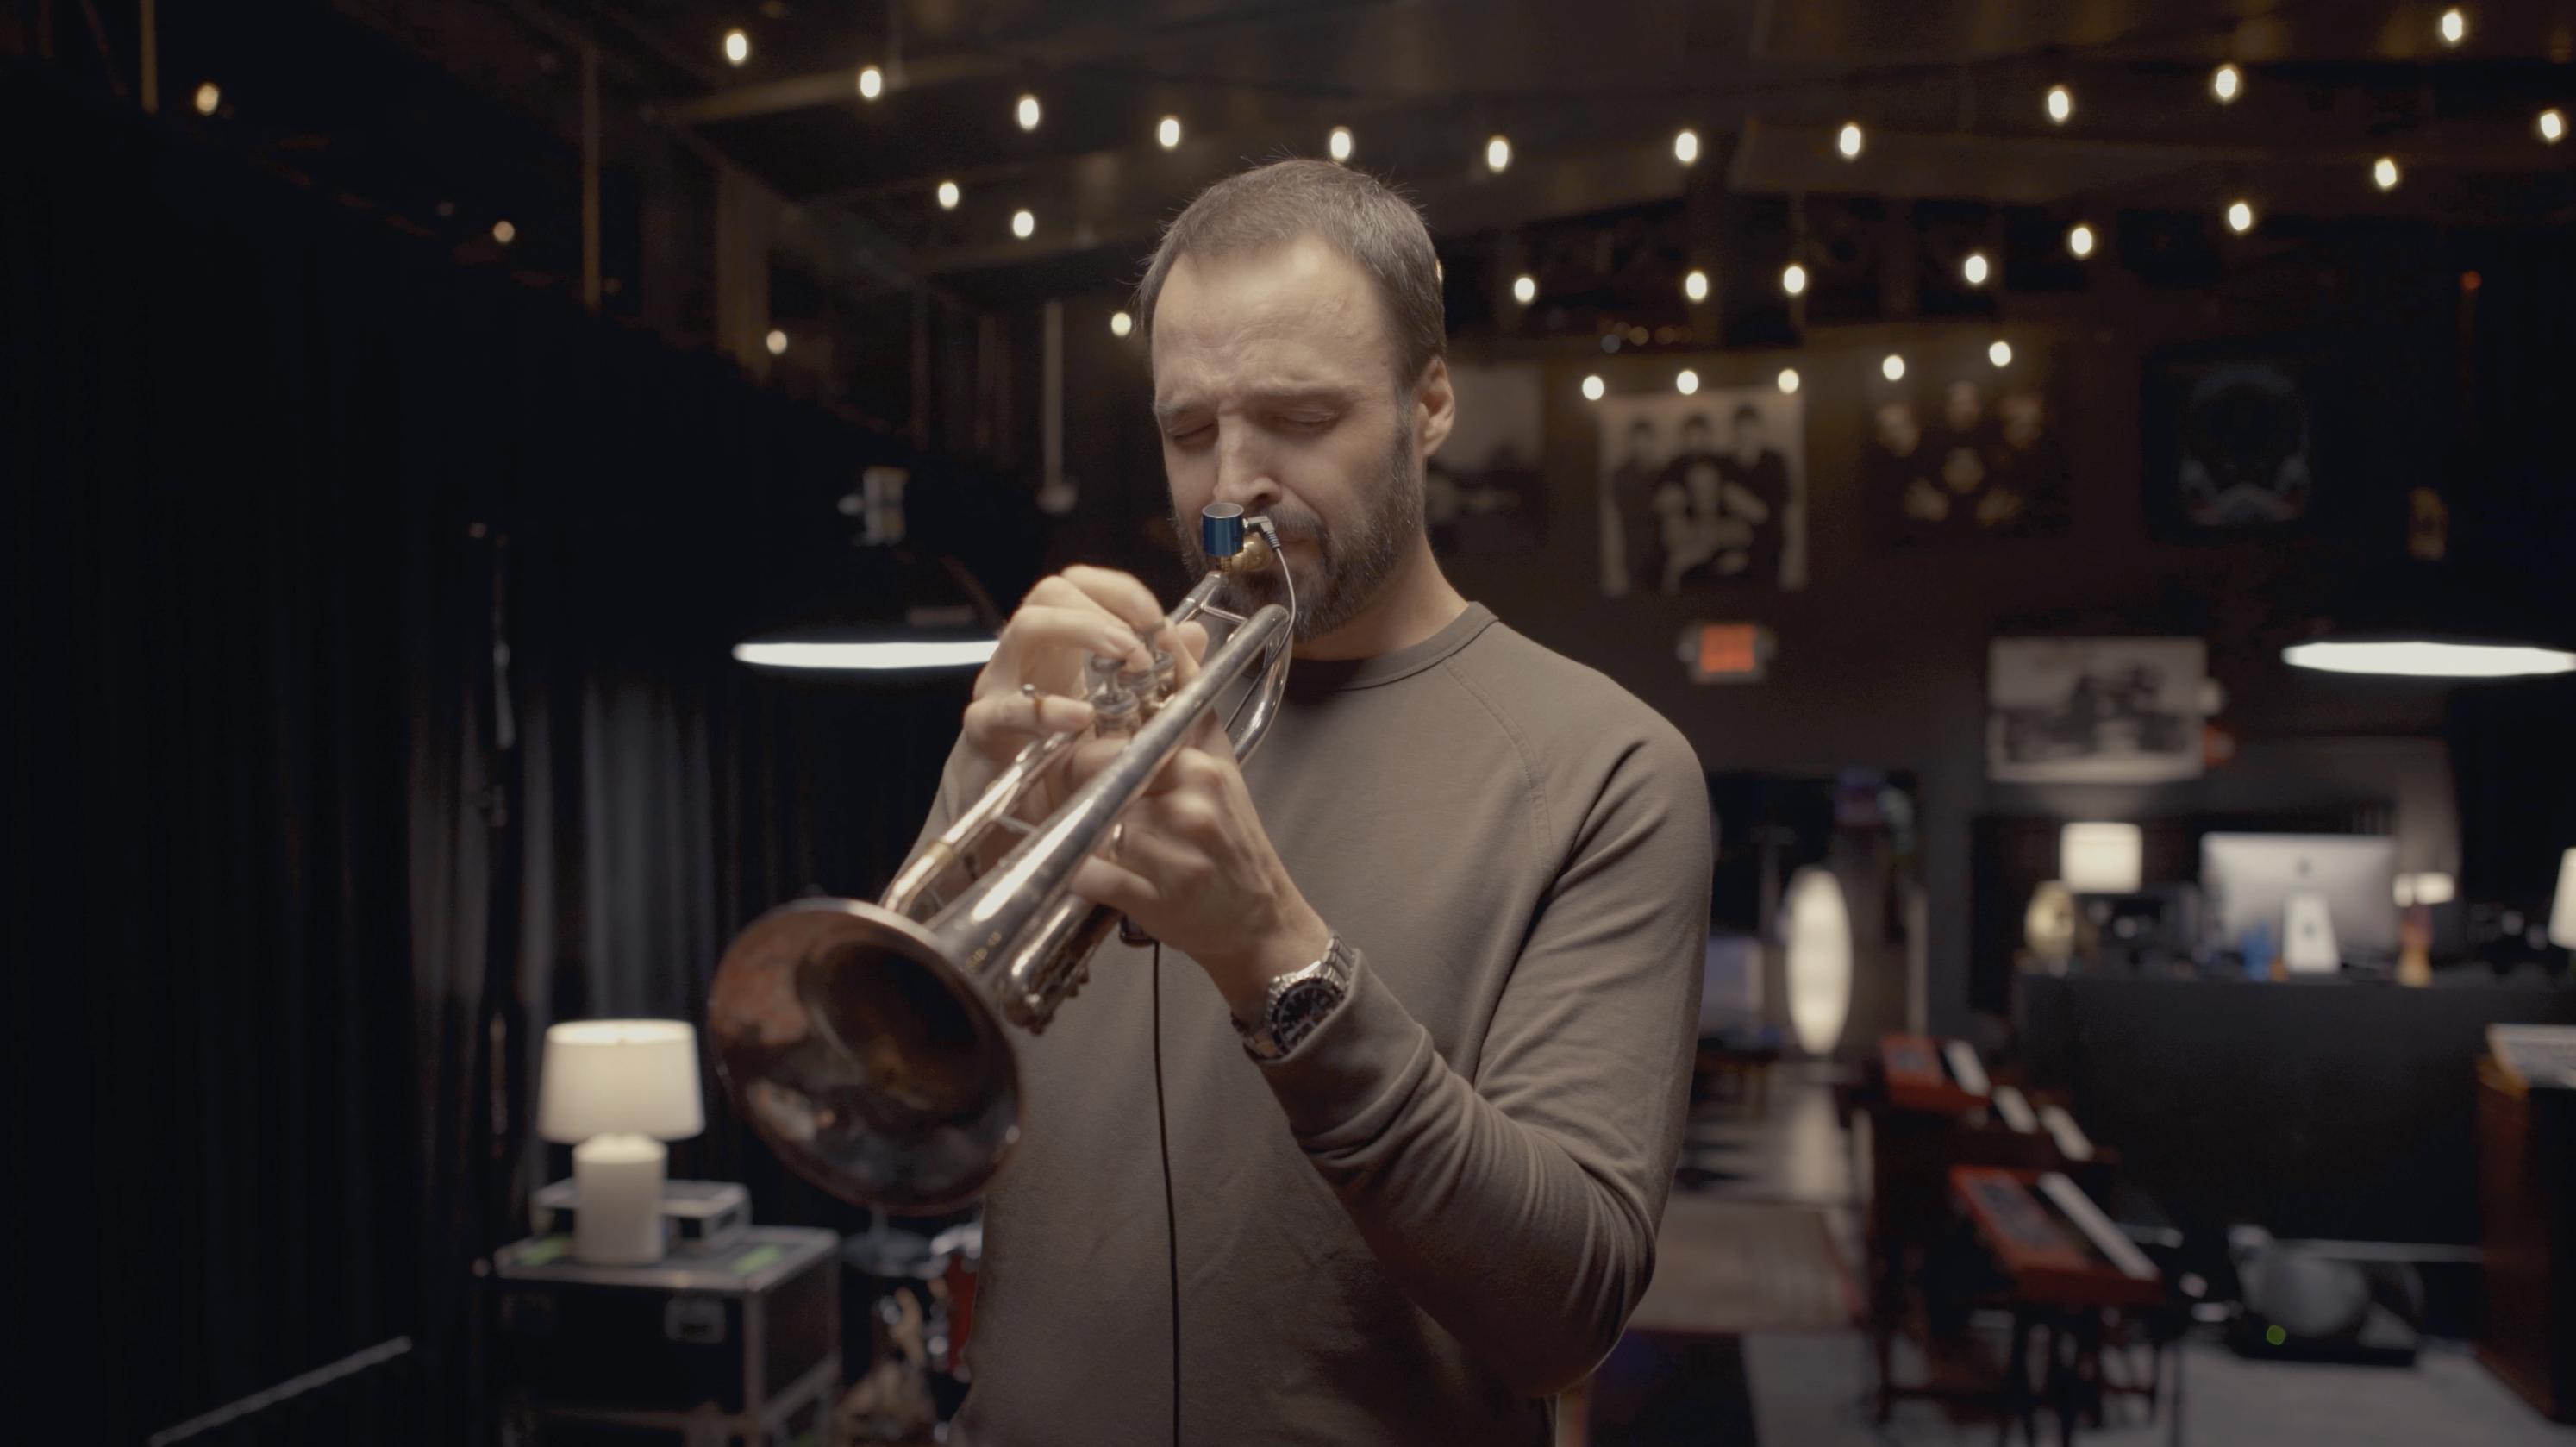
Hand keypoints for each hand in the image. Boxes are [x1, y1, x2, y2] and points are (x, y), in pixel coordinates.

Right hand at [958, 566, 1166, 805]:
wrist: (1014, 820)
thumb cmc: (1061, 760)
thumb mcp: (1119, 716)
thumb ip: (1158, 674)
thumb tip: (1195, 635)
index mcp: (1058, 645)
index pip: (1079, 585)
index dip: (1117, 590)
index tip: (1153, 617)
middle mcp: (1026, 654)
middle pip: (1050, 593)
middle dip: (1101, 609)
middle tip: (1138, 646)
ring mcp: (1000, 686)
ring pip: (1024, 628)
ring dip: (1080, 632)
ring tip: (1123, 660)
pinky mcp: (983, 729)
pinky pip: (1006, 708)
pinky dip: (1045, 709)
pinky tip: (1080, 718)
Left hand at [1060, 628, 1330, 1022]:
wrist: (1258, 918)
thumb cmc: (1232, 837)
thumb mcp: (1221, 760)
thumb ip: (1192, 698)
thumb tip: (1176, 631)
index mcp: (1203, 756)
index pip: (1143, 710)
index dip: (1104, 707)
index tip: (1083, 709)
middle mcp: (1193, 793)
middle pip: (1103, 760)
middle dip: (1077, 771)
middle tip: (1074, 785)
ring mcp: (1173, 846)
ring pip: (1091, 815)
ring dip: (1074, 821)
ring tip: (1080, 825)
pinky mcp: (1151, 895)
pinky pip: (1088, 873)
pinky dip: (1076, 874)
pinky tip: (1084, 870)